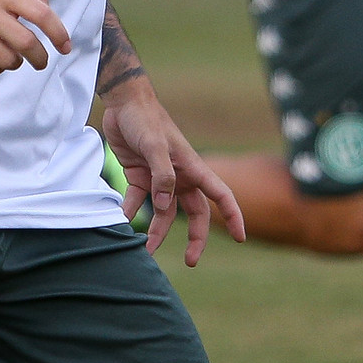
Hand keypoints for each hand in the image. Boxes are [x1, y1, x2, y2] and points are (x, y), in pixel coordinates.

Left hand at [102, 89, 246, 266]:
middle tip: (190, 261)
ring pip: (165, 212)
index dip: (233, 215)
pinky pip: (138, 201)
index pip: (221, 195)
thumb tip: (165, 207)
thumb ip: (162, 175)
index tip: (241, 238)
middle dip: (195, 237)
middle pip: (195, 213)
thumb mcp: (154, 145)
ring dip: (157, 231)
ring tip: (145, 251)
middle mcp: (180, 176)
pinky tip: (122, 226)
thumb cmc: (145, 119)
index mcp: (193, 167)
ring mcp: (160, 177)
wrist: (123, 101)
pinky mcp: (140, 175)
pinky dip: (131, 213)